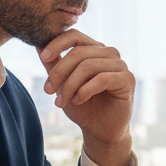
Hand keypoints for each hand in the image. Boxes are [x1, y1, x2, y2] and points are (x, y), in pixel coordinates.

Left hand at [39, 30, 132, 165]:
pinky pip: (103, 79)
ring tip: (61, 102)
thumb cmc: (83, 106)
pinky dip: (86, 90)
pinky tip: (78, 101)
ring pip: (89, 66)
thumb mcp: (63, 84)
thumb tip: (38, 44)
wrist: (100, 130)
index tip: (43, 57)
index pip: (75, 36)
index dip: (57, 44)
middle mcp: (108, 53)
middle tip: (48, 91)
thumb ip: (54, 64)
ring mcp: (120, 65)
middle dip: (59, 72)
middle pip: (79, 53)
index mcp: (94, 49)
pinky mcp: (128, 79)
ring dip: (70, 85)